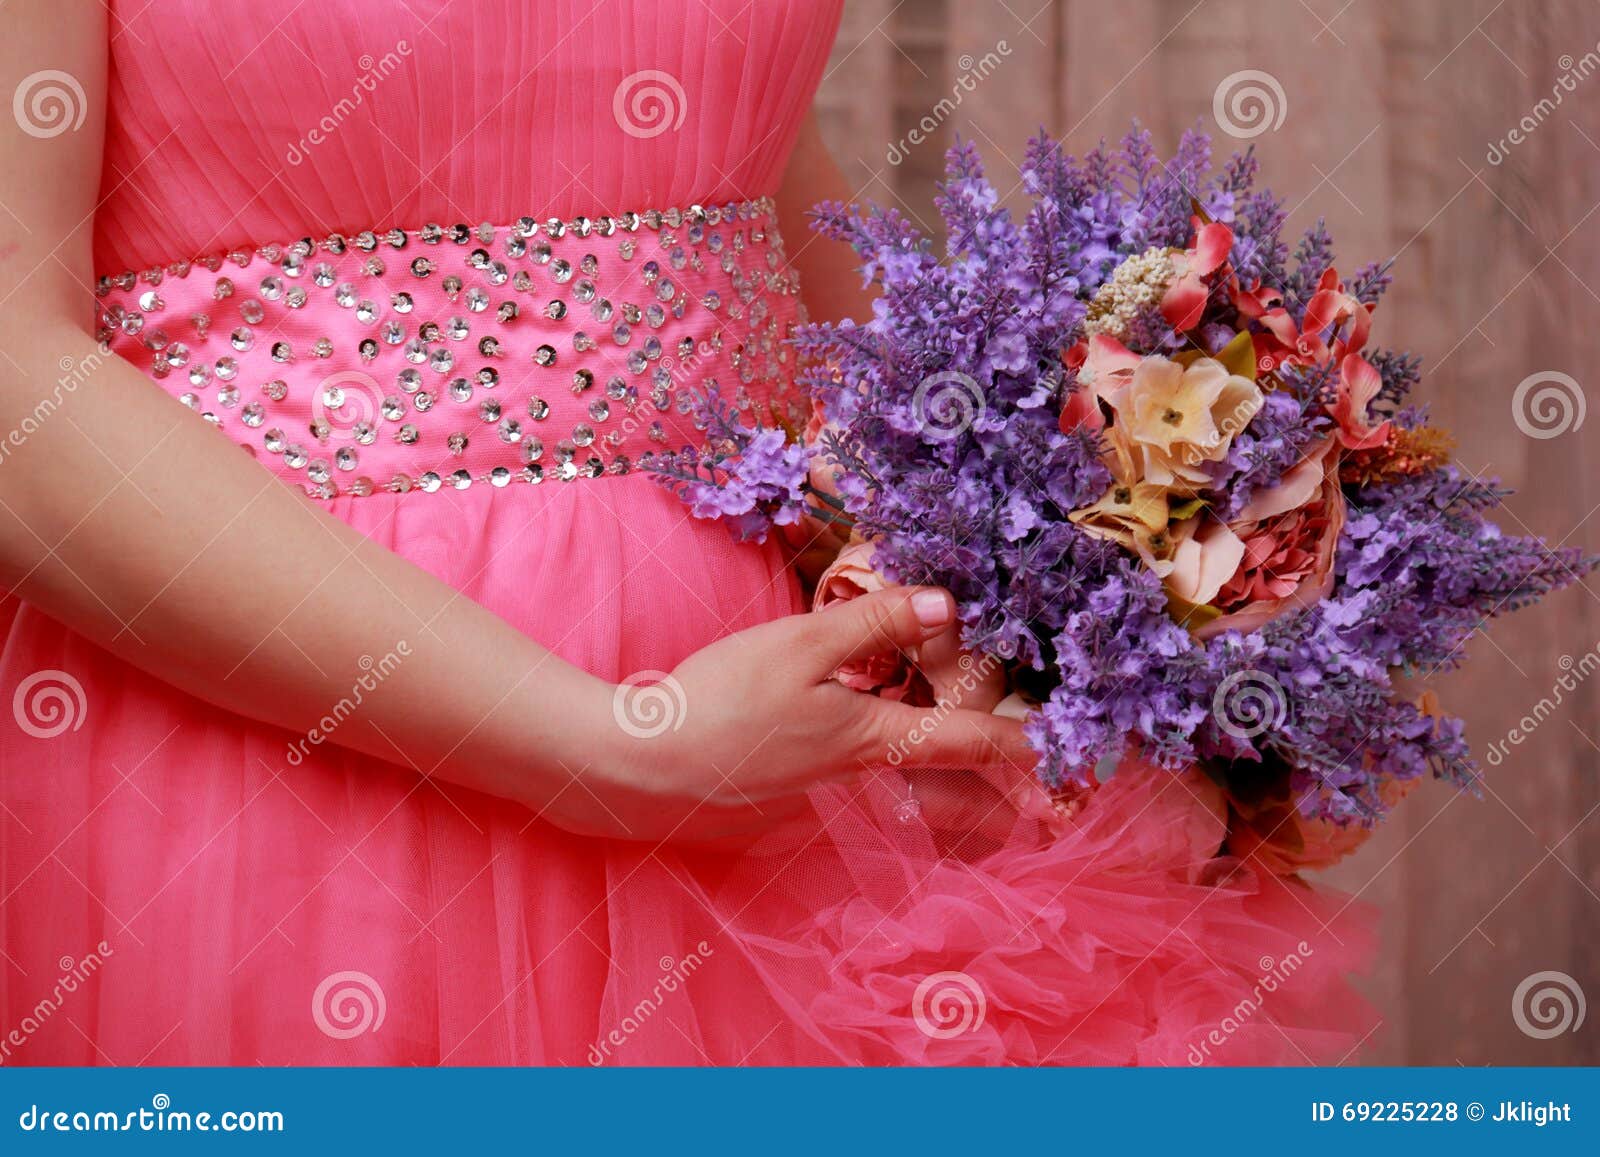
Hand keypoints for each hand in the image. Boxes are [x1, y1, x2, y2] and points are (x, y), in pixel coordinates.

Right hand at [561, 587, 1036, 844]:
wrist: (637, 771)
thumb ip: (873, 624)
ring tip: (984, 821)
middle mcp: (853, 785)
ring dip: (947, 818)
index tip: (1069, 761)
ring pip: (898, 814)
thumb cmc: (719, 700)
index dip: (1022, 748)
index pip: (964, 742)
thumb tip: (949, 605)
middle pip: (944, 803)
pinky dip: (875, 807)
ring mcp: (815, 810)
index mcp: (867, 740)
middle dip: (999, 811)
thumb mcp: (799, 646)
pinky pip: (847, 813)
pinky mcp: (776, 817)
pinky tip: (858, 791)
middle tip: (1046, 820)